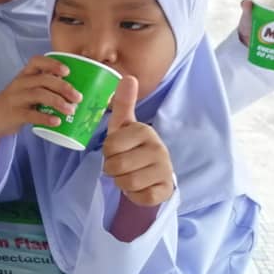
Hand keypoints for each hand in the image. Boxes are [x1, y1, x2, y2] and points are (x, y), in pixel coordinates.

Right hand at [0, 55, 81, 140]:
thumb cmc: (17, 101)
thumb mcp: (27, 88)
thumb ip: (45, 86)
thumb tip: (76, 89)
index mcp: (24, 75)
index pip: (37, 61)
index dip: (52, 64)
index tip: (67, 72)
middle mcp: (20, 83)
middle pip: (43, 80)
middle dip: (63, 87)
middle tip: (78, 97)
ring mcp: (16, 98)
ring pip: (38, 95)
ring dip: (58, 102)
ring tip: (71, 110)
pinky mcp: (14, 114)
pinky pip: (31, 114)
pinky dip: (45, 118)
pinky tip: (57, 121)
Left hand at [102, 76, 173, 207]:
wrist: (153, 173)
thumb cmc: (132, 146)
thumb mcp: (123, 125)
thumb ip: (123, 103)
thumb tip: (128, 77)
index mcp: (145, 131)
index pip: (110, 145)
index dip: (107, 151)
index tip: (117, 149)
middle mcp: (159, 149)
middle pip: (116, 165)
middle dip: (113, 168)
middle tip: (122, 164)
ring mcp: (165, 170)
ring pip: (126, 182)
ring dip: (122, 182)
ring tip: (130, 174)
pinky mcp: (166, 190)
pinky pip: (140, 196)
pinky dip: (134, 195)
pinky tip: (141, 186)